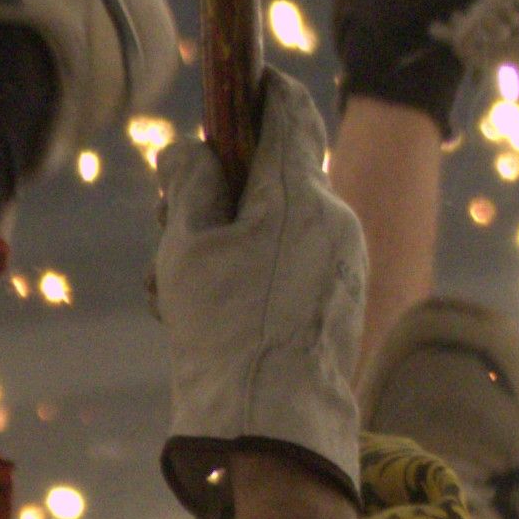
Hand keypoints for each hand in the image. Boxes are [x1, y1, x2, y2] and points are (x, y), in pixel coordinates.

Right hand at [153, 63, 365, 514]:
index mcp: (297, 192)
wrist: (273, 431)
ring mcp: (346, 259)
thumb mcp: (184, 249)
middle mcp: (335, 216)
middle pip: (274, 174)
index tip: (232, 87)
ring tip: (180, 294)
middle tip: (172, 228)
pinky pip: (296, 262)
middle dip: (222, 191)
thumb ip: (189, 184)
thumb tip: (195, 150)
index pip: (287, 109)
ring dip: (231, 241)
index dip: (256, 90)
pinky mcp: (344, 297)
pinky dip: (255, 273)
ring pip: (280, 223)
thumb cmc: (221, 333)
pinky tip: (213, 319)